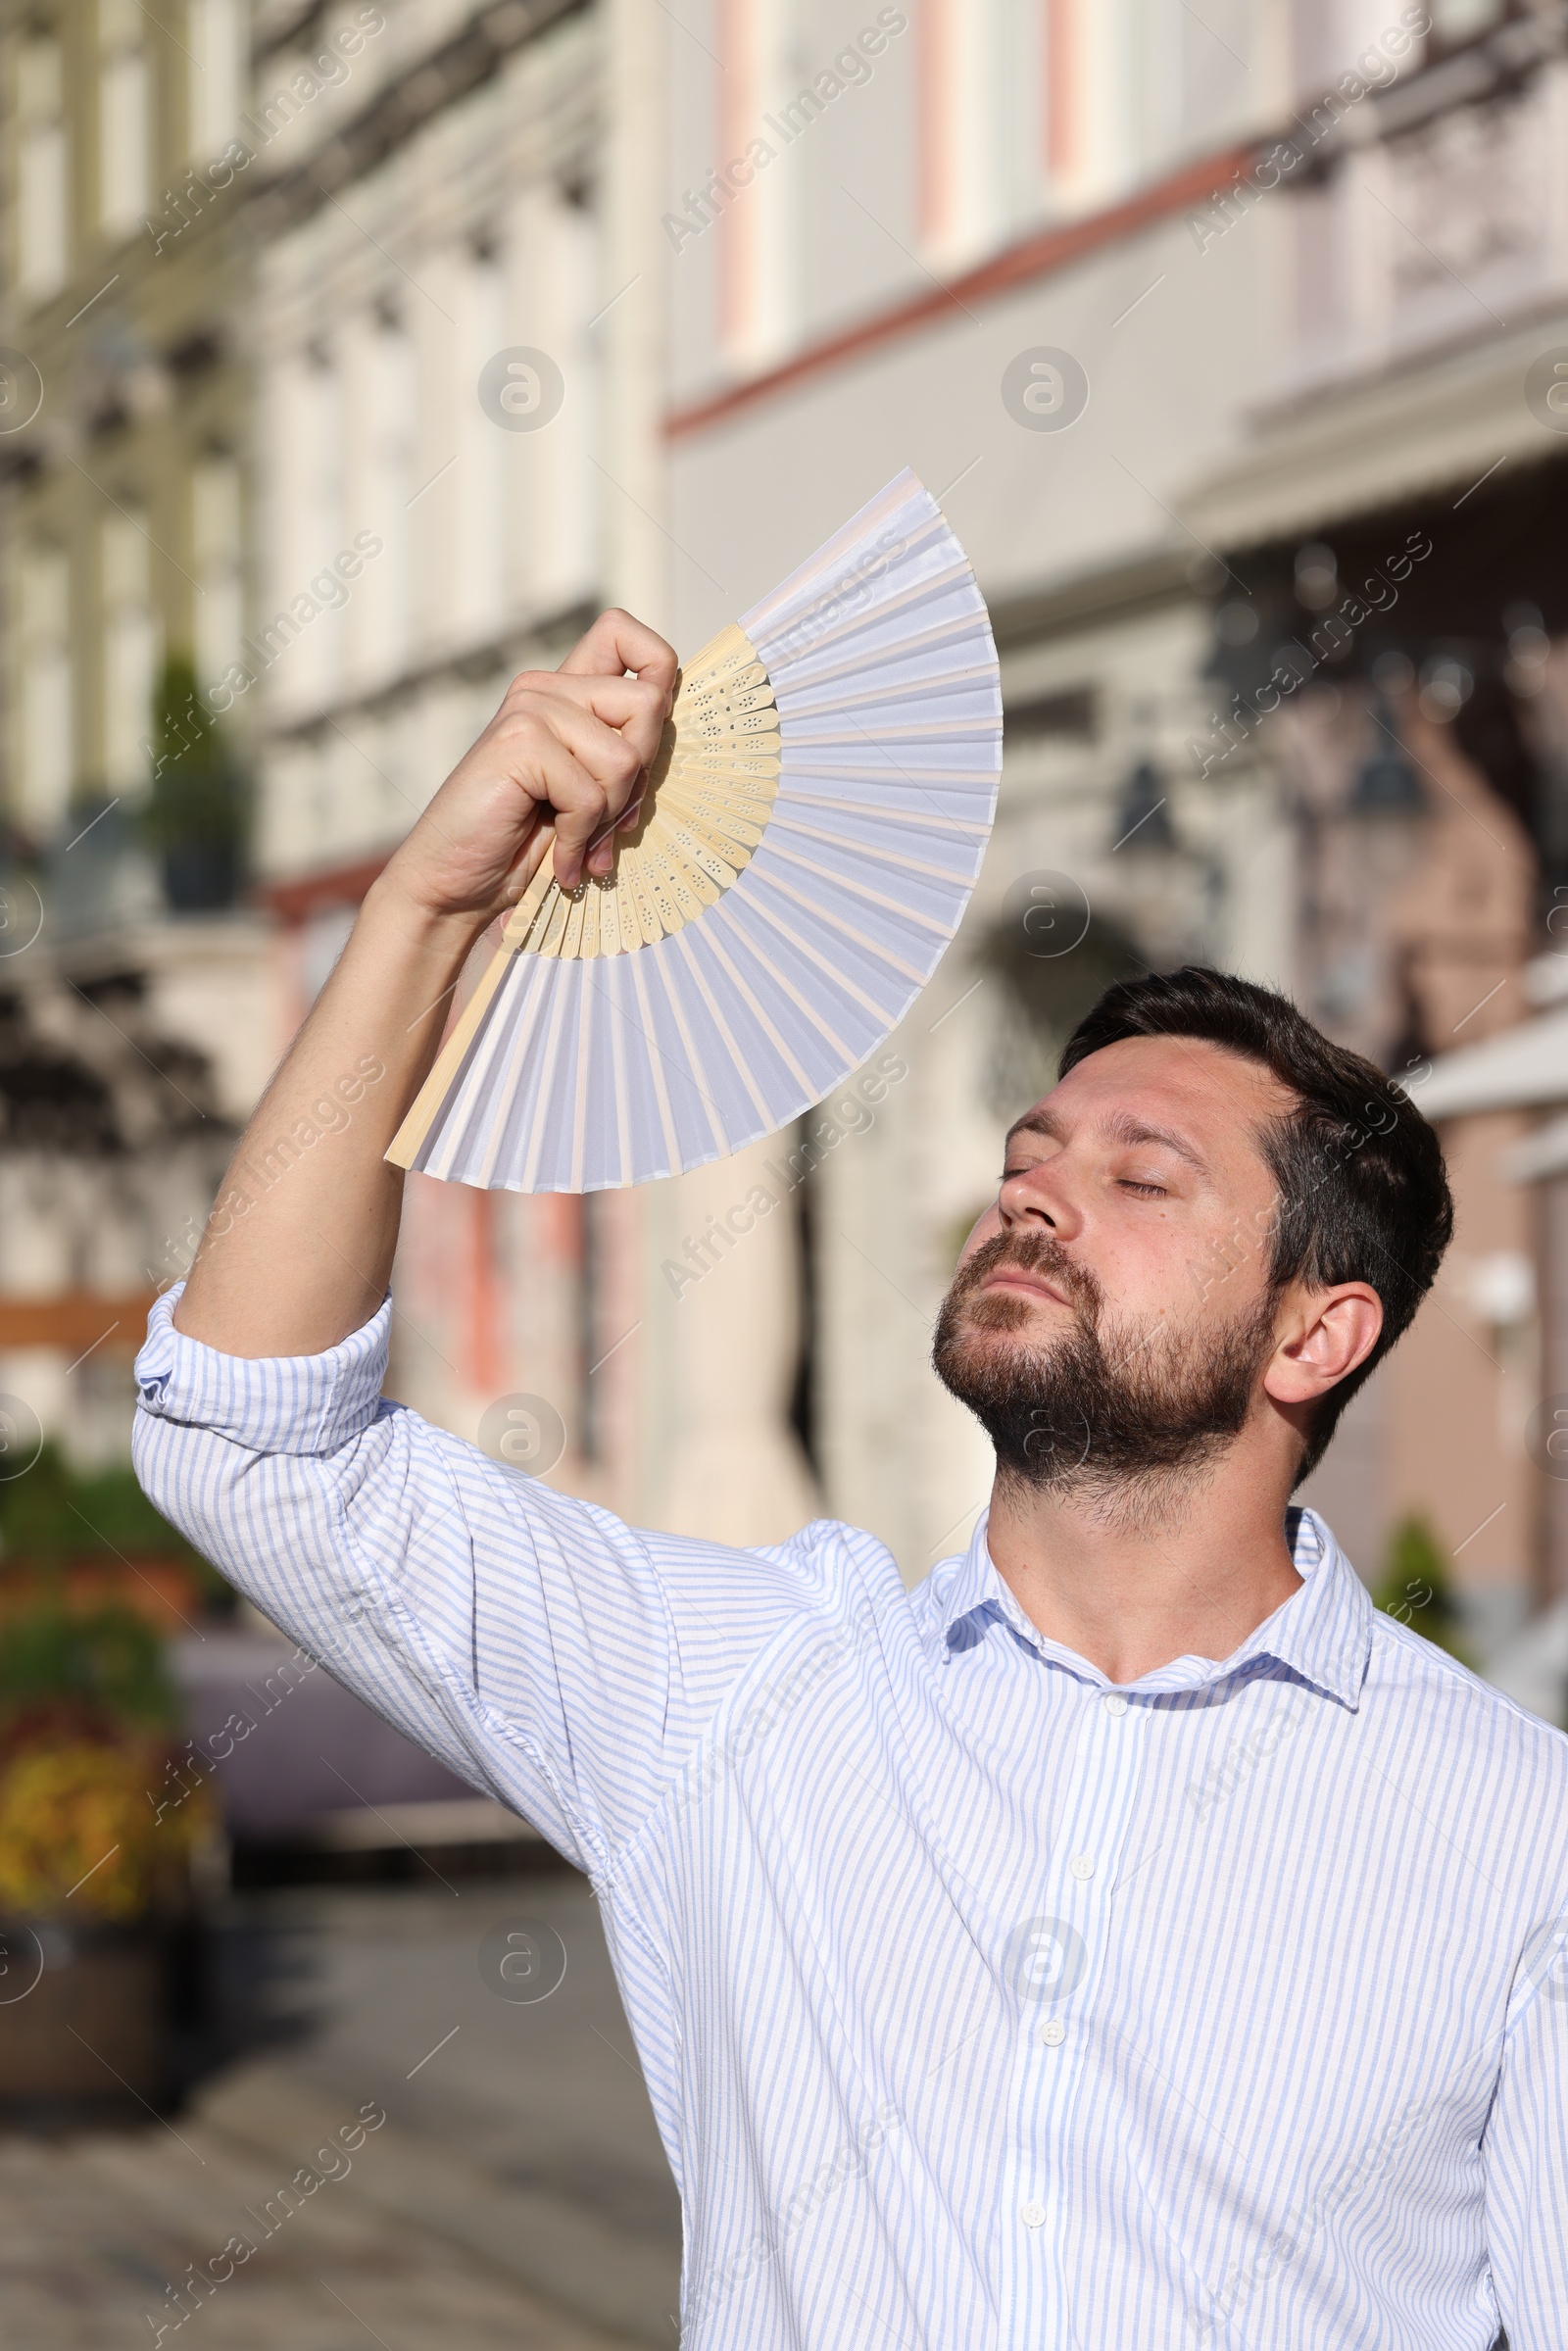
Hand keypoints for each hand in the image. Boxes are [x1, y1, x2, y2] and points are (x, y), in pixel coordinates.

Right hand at [380, 609, 676, 928]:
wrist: (454, 886)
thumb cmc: (522, 846)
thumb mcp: (589, 795)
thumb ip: (621, 756)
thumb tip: (674, 728)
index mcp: (565, 693)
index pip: (624, 635)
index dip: (658, 674)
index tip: (642, 742)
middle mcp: (546, 690)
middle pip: (648, 704)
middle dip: (639, 778)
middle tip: (604, 821)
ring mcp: (530, 710)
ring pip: (625, 758)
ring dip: (607, 817)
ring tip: (577, 843)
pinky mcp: (518, 741)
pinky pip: (589, 794)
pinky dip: (580, 840)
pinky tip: (559, 860)